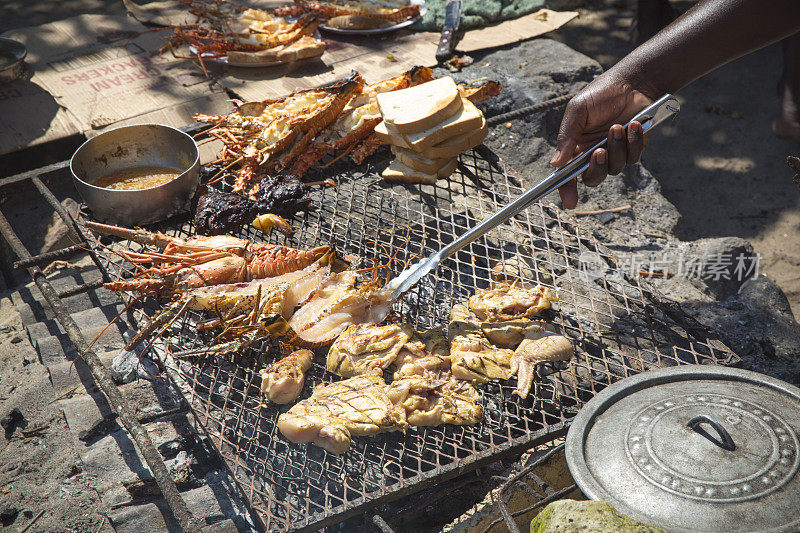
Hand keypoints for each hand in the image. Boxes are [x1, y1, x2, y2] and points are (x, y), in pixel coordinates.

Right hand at [550, 71, 654, 207]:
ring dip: (617, 148)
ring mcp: (614, 153)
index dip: (567, 190)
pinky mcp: (633, 149)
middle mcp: (593, 155)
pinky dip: (633, 142)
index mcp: (575, 148)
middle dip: (596, 168)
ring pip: (615, 168)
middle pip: (593, 178)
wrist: (632, 83)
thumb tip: (555, 164)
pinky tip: (634, 125)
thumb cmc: (600, 95)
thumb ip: (566, 137)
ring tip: (618, 126)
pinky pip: (633, 158)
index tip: (570, 202)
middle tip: (599, 152)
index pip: (568, 176)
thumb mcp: (577, 111)